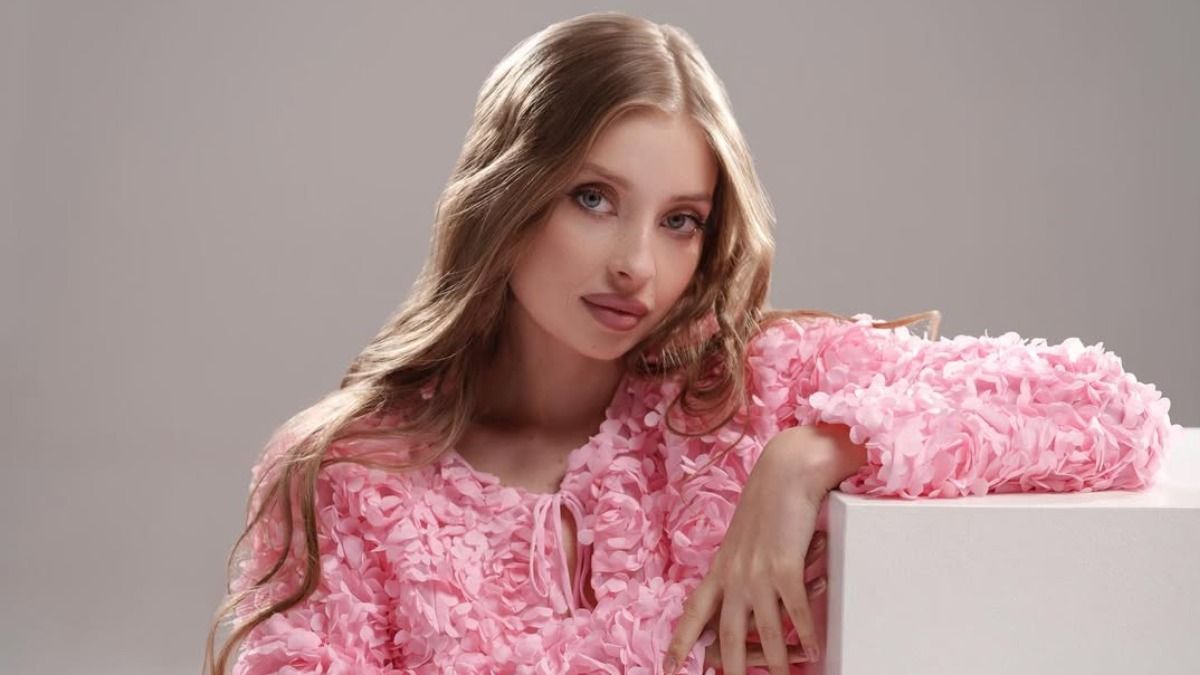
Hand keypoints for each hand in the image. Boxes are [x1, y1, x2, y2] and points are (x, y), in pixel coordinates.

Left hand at [664, 432, 831, 673]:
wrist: (785, 471)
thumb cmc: (768, 503)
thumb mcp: (743, 539)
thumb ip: (740, 567)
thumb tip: (744, 592)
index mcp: (721, 569)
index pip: (694, 613)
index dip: (682, 642)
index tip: (671, 668)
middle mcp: (735, 575)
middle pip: (728, 634)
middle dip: (731, 666)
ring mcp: (758, 572)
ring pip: (766, 631)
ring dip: (777, 661)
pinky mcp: (785, 566)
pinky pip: (796, 611)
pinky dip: (807, 633)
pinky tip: (814, 649)